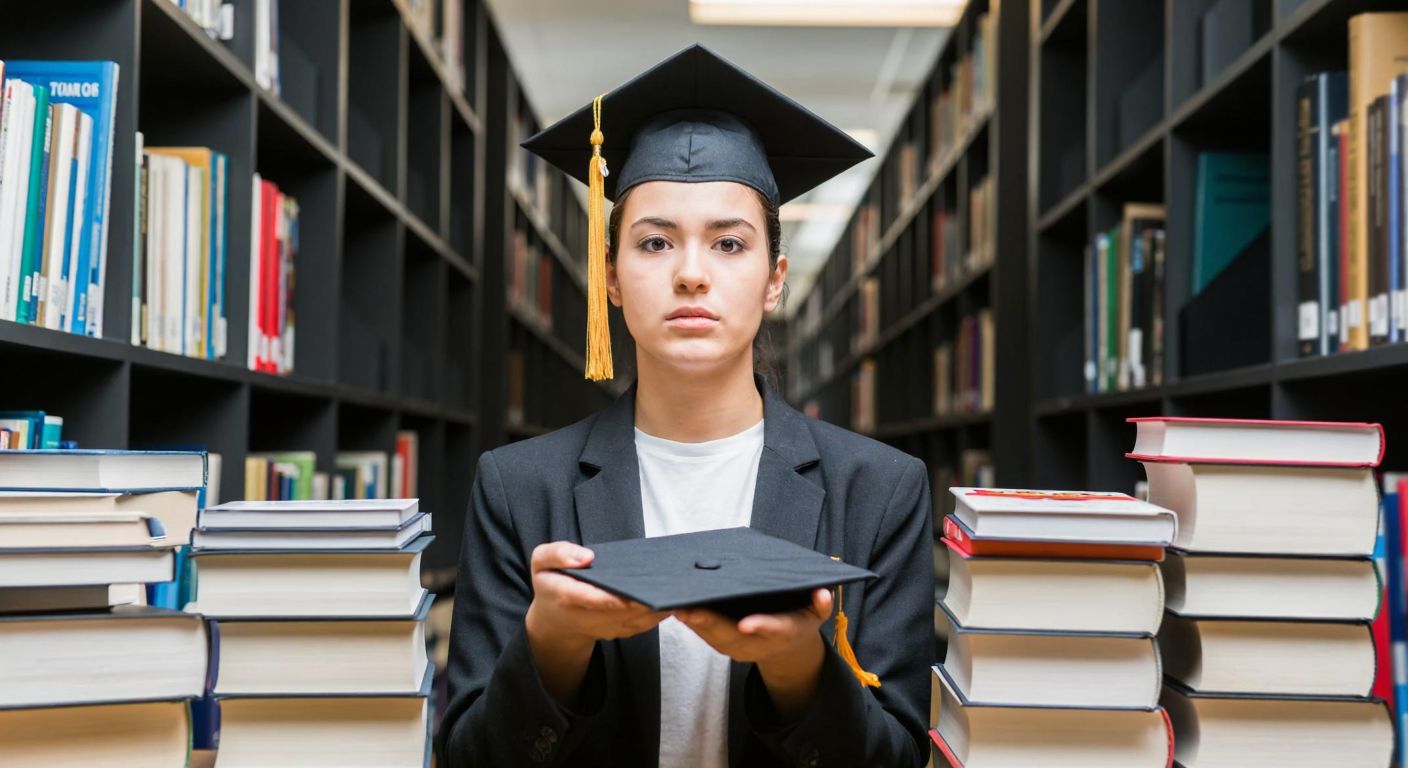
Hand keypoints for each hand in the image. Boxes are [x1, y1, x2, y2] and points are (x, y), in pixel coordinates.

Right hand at [524, 541, 670, 705]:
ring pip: (636, 621)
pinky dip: (658, 614)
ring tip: (675, 589)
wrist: (554, 620)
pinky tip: (672, 598)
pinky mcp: (619, 632)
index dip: (610, 599)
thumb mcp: (541, 562)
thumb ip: (557, 554)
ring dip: (656, 608)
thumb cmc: (551, 583)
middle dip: (643, 600)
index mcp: (566, 597)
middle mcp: (587, 617)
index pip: (590, 599)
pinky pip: (642, 625)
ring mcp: (605, 628)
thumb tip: (586, 557)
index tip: (629, 594)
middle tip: (666, 584)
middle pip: (620, 611)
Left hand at [673, 588, 832, 717]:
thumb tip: (823, 593)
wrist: (788, 648)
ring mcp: (741, 648)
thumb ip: (820, 604)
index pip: (774, 630)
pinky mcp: (726, 645)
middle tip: (690, 609)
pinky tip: (679, 609)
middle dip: (711, 624)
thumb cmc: (800, 620)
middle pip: (733, 636)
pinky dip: (693, 625)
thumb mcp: (816, 613)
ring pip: (715, 638)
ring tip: (677, 606)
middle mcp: (760, 644)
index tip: (746, 624)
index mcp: (784, 632)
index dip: (761, 627)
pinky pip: (707, 636)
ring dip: (695, 625)